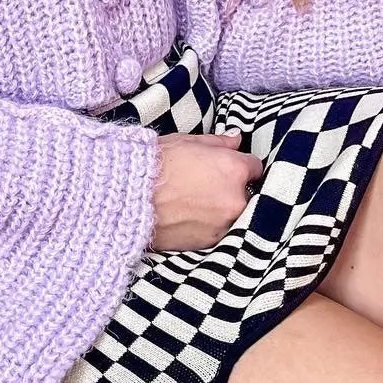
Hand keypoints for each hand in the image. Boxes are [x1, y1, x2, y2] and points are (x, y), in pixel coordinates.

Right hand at [149, 130, 263, 251]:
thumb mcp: (187, 142)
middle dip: (234, 189)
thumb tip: (236, 140)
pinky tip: (191, 216)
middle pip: (248, 194)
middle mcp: (236, 198)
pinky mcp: (210, 242)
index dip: (240, 164)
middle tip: (209, 185)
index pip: (255, 167)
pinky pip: (220, 231)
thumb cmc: (155, 164)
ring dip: (223, 209)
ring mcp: (224, 224)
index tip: (228, 166)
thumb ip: (218, 142)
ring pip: (235, 214)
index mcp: (234, 169)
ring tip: (197, 203)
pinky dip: (210, 224)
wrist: (128, 197)